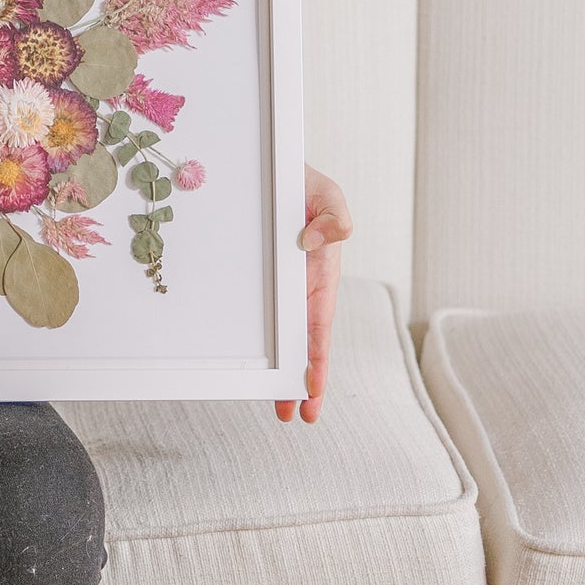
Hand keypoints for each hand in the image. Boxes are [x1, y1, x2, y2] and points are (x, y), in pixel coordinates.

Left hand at [276, 164, 350, 424]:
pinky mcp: (256, 283)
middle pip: (301, 342)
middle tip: (294, 415)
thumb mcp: (325, 192)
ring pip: (278, 336)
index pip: (319, 325)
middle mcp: (301, 287)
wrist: (269, 169)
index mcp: (320, 274)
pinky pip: (255, 317)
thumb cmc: (300, 181)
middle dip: (302, 381)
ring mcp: (278, 288)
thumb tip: (319, 241)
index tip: (313, 391)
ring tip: (278, 407)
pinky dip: (256, 342)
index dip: (317, 360)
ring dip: (280, 371)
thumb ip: (335, 215)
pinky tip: (249, 365)